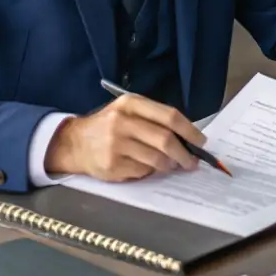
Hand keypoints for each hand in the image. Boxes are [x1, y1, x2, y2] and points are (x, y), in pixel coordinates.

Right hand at [44, 95, 205, 180]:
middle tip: (192, 162)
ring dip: (170, 165)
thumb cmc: (108, 125)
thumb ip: (154, 119)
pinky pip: (143, 171)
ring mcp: (116, 144)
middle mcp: (123, 121)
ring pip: (156, 159)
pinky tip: (147, 168)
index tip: (201, 142)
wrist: (74, 142)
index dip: (190, 130)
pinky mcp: (112, 165)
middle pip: (165, 139)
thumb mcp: (127, 111)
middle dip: (184, 154)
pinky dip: (150, 172)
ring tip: (172, 166)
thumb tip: (187, 138)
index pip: (169, 116)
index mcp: (131, 104)